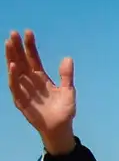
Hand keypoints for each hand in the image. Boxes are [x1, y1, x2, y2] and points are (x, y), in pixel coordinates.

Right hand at [5, 30, 75, 152]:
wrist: (61, 128)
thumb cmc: (64, 110)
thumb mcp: (68, 91)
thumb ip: (66, 75)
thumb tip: (68, 58)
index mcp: (41, 77)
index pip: (33, 58)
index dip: (30, 46)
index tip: (28, 32)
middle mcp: (30, 81)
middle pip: (21, 61)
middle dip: (16, 47)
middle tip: (13, 33)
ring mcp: (24, 90)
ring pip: (15, 71)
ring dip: (11, 57)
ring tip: (8, 43)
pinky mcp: (21, 101)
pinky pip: (15, 87)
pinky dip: (13, 76)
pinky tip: (12, 65)